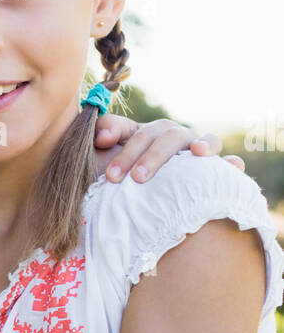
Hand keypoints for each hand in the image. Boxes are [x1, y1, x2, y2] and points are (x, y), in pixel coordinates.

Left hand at [92, 114, 244, 182]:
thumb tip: (99, 136)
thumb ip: (103, 142)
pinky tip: (232, 166)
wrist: (154, 204)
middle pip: (164, 135)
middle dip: (150, 155)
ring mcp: (195, 150)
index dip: (117, 134)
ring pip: (199, 140)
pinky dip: (230, 163)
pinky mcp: (214, 169)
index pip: (131, 129)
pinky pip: (227, 164)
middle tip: (136, 178)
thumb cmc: (128, 182)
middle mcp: (172, 137)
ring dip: (199, 145)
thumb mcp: (111, 164)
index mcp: (145, 135)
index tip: (102, 147)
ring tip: (197, 152)